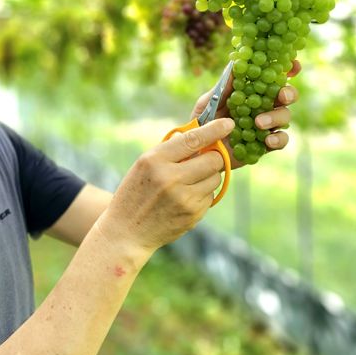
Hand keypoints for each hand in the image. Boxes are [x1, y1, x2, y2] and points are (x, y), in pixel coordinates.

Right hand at [101, 119, 234, 254]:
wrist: (127, 230)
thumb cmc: (136, 191)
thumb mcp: (144, 164)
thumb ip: (171, 150)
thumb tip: (202, 135)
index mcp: (155, 160)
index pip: (193, 139)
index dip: (214, 130)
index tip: (228, 123)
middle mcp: (171, 178)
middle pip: (213, 160)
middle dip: (213, 157)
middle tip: (204, 159)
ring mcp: (184, 198)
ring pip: (215, 178)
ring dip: (208, 176)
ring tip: (188, 181)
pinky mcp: (193, 214)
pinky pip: (210, 196)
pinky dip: (202, 194)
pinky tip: (184, 198)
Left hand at [190, 60, 301, 167]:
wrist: (198, 149)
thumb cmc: (203, 120)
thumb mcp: (208, 101)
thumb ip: (223, 86)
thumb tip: (235, 63)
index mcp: (251, 90)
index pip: (273, 76)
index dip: (287, 69)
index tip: (294, 66)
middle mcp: (263, 105)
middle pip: (285, 95)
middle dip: (288, 93)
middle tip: (281, 95)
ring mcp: (266, 125)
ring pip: (285, 116)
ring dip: (277, 116)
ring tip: (259, 122)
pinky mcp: (265, 144)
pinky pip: (281, 140)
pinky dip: (278, 139)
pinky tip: (268, 140)